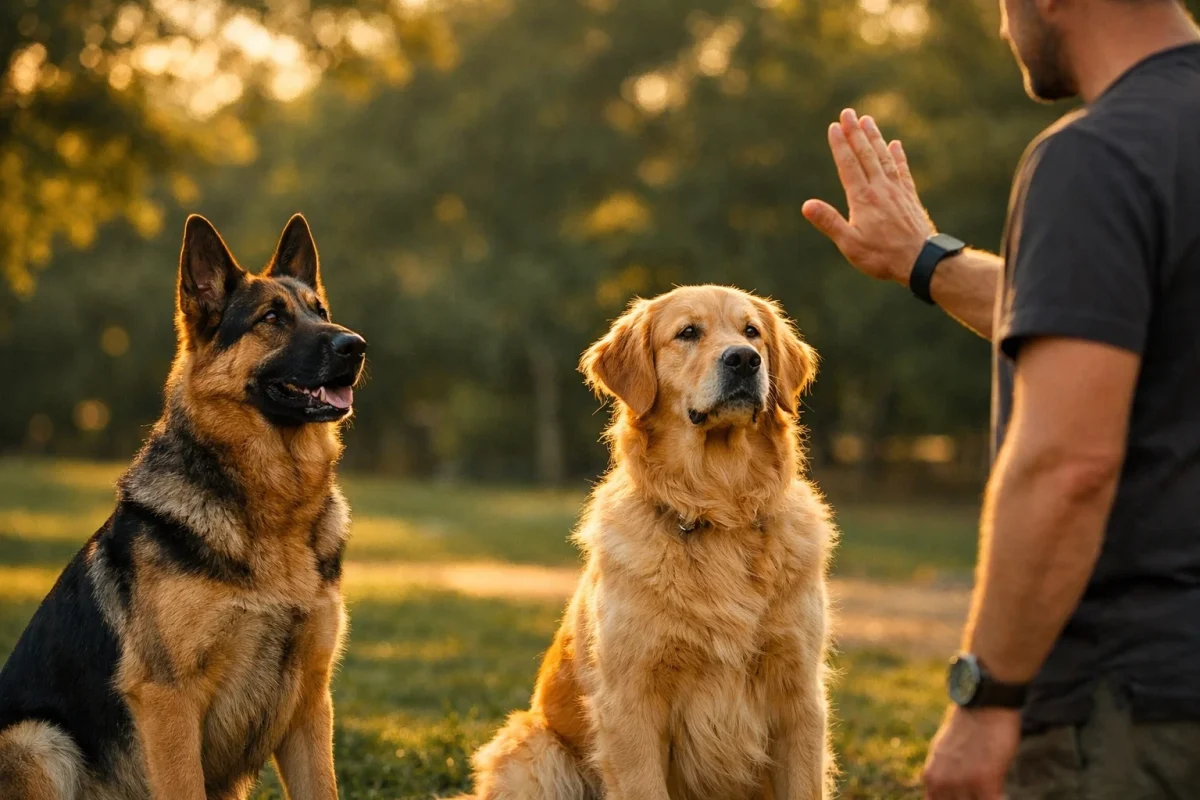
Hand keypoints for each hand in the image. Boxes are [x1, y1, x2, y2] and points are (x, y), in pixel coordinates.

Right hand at [802, 108, 934, 285]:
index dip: (840, 145)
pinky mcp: (910, 197)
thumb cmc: (882, 256)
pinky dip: (898, 156)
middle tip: (848, 112)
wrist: (921, 261)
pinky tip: (896, 144)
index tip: (833, 127)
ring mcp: (897, 191)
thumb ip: (829, 222)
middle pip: (866, 154)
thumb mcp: (850, 244)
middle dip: (855, 132)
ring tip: (867, 120)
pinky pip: (902, 171)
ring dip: (875, 138)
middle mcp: (880, 189)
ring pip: (884, 157)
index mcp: (863, 198)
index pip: (848, 165)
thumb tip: (807, 206)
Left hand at [922, 705, 1020, 799]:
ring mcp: (962, 784)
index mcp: (931, 776)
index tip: (965, 795)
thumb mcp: (943, 751)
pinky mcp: (985, 783)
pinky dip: (1000, 798)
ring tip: (992, 789)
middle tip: (980, 791)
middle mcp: (941, 782)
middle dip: (970, 798)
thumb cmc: (968, 726)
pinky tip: (1003, 792)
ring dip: (982, 797)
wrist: (984, 705)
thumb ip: (942, 773)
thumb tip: (942, 789)